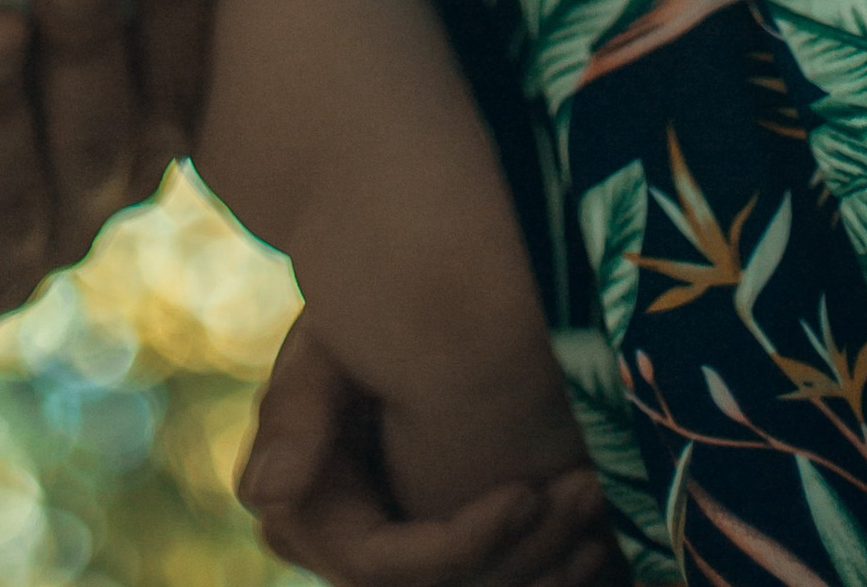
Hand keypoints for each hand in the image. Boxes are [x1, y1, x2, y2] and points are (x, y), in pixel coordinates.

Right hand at [241, 321, 619, 586]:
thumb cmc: (345, 320)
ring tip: (599, 497)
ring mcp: (405, 560)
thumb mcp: (321, 352)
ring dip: (549, 565)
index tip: (526, 493)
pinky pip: (503, 582)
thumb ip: (294, 416)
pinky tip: (602, 529)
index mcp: (310, 522)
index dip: (464, 544)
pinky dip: (551, 567)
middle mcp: (354, 558)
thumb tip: (265, 497)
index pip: (390, 569)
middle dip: (524, 554)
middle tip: (587, 491)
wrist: (380, 308)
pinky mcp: (448, 553)